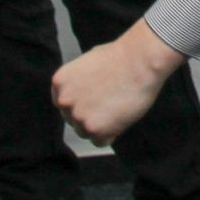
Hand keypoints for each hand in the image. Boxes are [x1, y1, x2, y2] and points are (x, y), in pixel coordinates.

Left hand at [53, 23, 184, 145]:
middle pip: (73, 120)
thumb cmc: (120, 57)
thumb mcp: (87, 62)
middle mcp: (64, 101)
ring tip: (117, 109)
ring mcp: (78, 117)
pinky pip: (100, 141)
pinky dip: (111, 134)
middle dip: (90, 116)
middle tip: (109, 105)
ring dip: (100, 126)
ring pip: (86, 133)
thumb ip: (78, 81)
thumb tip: (82, 93)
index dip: (81, 104)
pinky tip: (121, 117)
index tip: (94, 102)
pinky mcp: (95, 129)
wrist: (140, 61)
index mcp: (59, 83)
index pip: (63, 104)